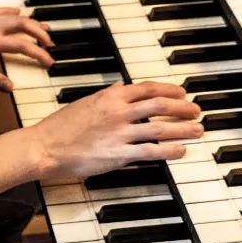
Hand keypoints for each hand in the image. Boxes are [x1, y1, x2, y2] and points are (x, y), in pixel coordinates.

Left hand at [0, 7, 53, 92]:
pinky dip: (12, 11)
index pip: (22, 46)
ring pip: (14, 17)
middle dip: (41, 34)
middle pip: (24, 25)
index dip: (39, 55)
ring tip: (43, 29)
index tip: (49, 63)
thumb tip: (11, 86)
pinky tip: (18, 11)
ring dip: (31, 22)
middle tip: (51, 45)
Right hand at [27, 81, 203, 181]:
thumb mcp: (84, 103)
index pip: (147, 88)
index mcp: (110, 97)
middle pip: (160, 104)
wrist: (43, 147)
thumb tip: (119, 87)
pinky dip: (169, 150)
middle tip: (196, 111)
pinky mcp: (117, 154)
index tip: (182, 93)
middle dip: (183, 107)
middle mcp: (117, 112)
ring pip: (160, 127)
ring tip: (198, 131)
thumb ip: (106, 95)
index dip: (169, 89)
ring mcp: (119, 133)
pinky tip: (180, 150)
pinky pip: (150, 151)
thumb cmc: (59, 127)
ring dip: (183, 128)